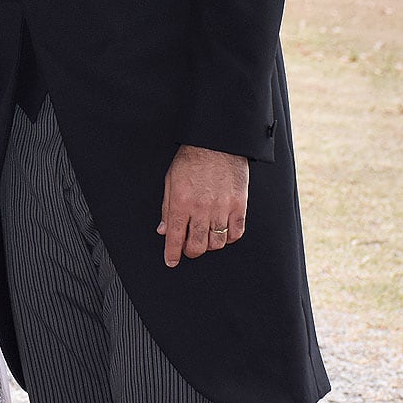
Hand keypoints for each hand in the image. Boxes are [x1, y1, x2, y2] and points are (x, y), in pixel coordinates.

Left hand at [156, 144, 247, 267]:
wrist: (217, 141)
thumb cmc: (192, 158)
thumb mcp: (170, 180)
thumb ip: (166, 207)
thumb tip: (163, 229)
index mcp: (181, 202)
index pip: (174, 237)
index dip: (172, 253)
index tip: (171, 261)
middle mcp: (201, 208)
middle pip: (196, 245)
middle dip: (190, 252)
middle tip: (189, 248)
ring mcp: (222, 208)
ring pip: (216, 243)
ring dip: (209, 245)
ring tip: (206, 238)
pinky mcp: (239, 205)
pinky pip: (236, 233)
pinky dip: (229, 238)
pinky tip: (223, 232)